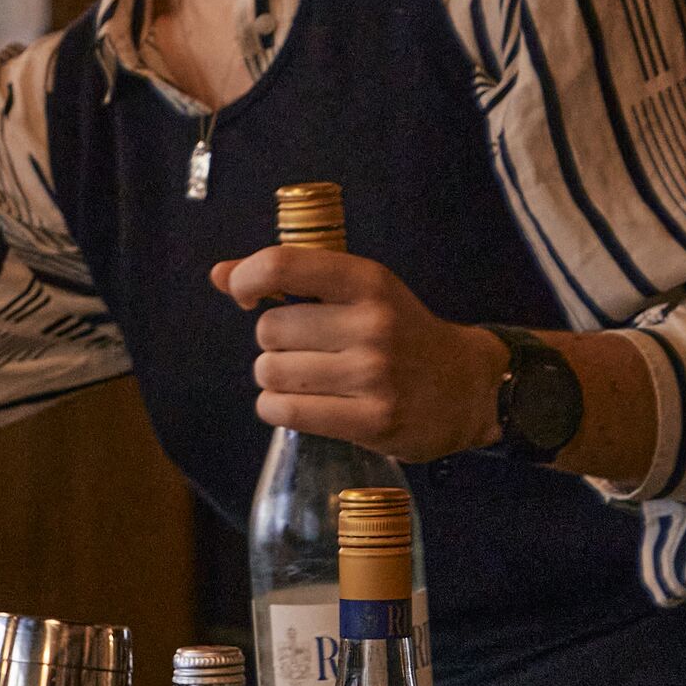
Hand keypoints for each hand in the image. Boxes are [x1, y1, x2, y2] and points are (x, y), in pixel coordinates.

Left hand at [208, 245, 506, 462]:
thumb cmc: (399, 334)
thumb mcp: (359, 293)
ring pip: (271, 374)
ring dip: (275, 381)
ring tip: (308, 379)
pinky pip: (285, 412)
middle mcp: (372, 323)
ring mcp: (374, 373)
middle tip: (303, 352)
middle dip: (272, 345)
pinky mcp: (372, 419)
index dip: (247, 280)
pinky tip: (301, 405)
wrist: (467, 387)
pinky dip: (278, 410)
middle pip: (268, 330)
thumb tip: (218, 274)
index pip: (283, 265)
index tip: (249, 298)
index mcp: (368, 281)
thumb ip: (290, 278)